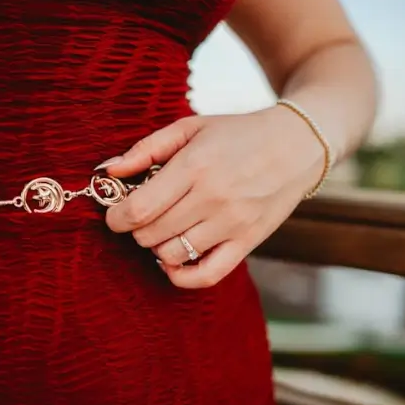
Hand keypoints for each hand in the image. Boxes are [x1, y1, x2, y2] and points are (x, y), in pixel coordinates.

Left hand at [103, 107, 324, 288]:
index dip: (117, 218)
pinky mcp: (248, 242)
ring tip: (162, 230)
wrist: (296, 144)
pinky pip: (207, 276)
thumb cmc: (237, 133)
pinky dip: (181, 276)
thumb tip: (107, 172)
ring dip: (156, 247)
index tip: (115, 215)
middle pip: (151, 234)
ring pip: (173, 255)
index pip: (140, 209)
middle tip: (142, 216)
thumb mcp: (190, 127)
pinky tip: (173, 261)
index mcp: (195, 166)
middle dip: (135, 229)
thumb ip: (145, 149)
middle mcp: (214, 198)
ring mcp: (233, 223)